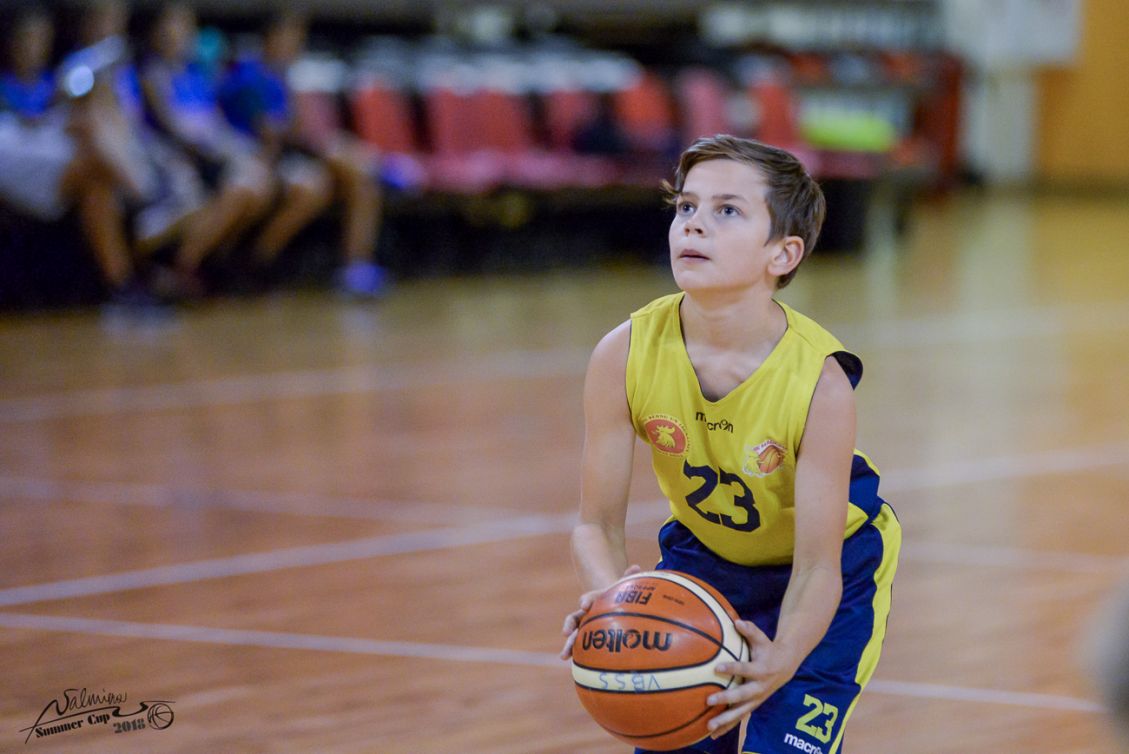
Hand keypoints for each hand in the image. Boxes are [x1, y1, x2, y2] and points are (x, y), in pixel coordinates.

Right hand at [559, 564, 641, 659]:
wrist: (612, 606)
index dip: (587, 600)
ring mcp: (584, 627)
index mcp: (595, 600)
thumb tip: (636, 567)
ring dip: (568, 643)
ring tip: (564, 655)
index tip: (584, 604)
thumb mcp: (624, 588)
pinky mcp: (587, 639)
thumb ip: (628, 579)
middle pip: (575, 618)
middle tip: (566, 632)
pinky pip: (580, 647)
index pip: (589, 598)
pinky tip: (572, 663)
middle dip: (570, 625)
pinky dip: (575, 654)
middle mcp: (585, 613)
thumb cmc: (619, 598)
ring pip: (574, 635)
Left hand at [706, 620, 799, 737]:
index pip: (745, 669)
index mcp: (761, 670)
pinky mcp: (753, 706)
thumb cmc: (767, 649)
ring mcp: (757, 699)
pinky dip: (727, 727)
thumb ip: (749, 630)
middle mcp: (760, 687)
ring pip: (741, 712)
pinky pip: (739, 719)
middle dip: (726, 698)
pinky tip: (712, 735)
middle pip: (742, 695)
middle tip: (708, 700)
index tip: (717, 667)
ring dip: (725, 720)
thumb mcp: (761, 638)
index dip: (732, 668)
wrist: (786, 666)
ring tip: (709, 727)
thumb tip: (736, 621)